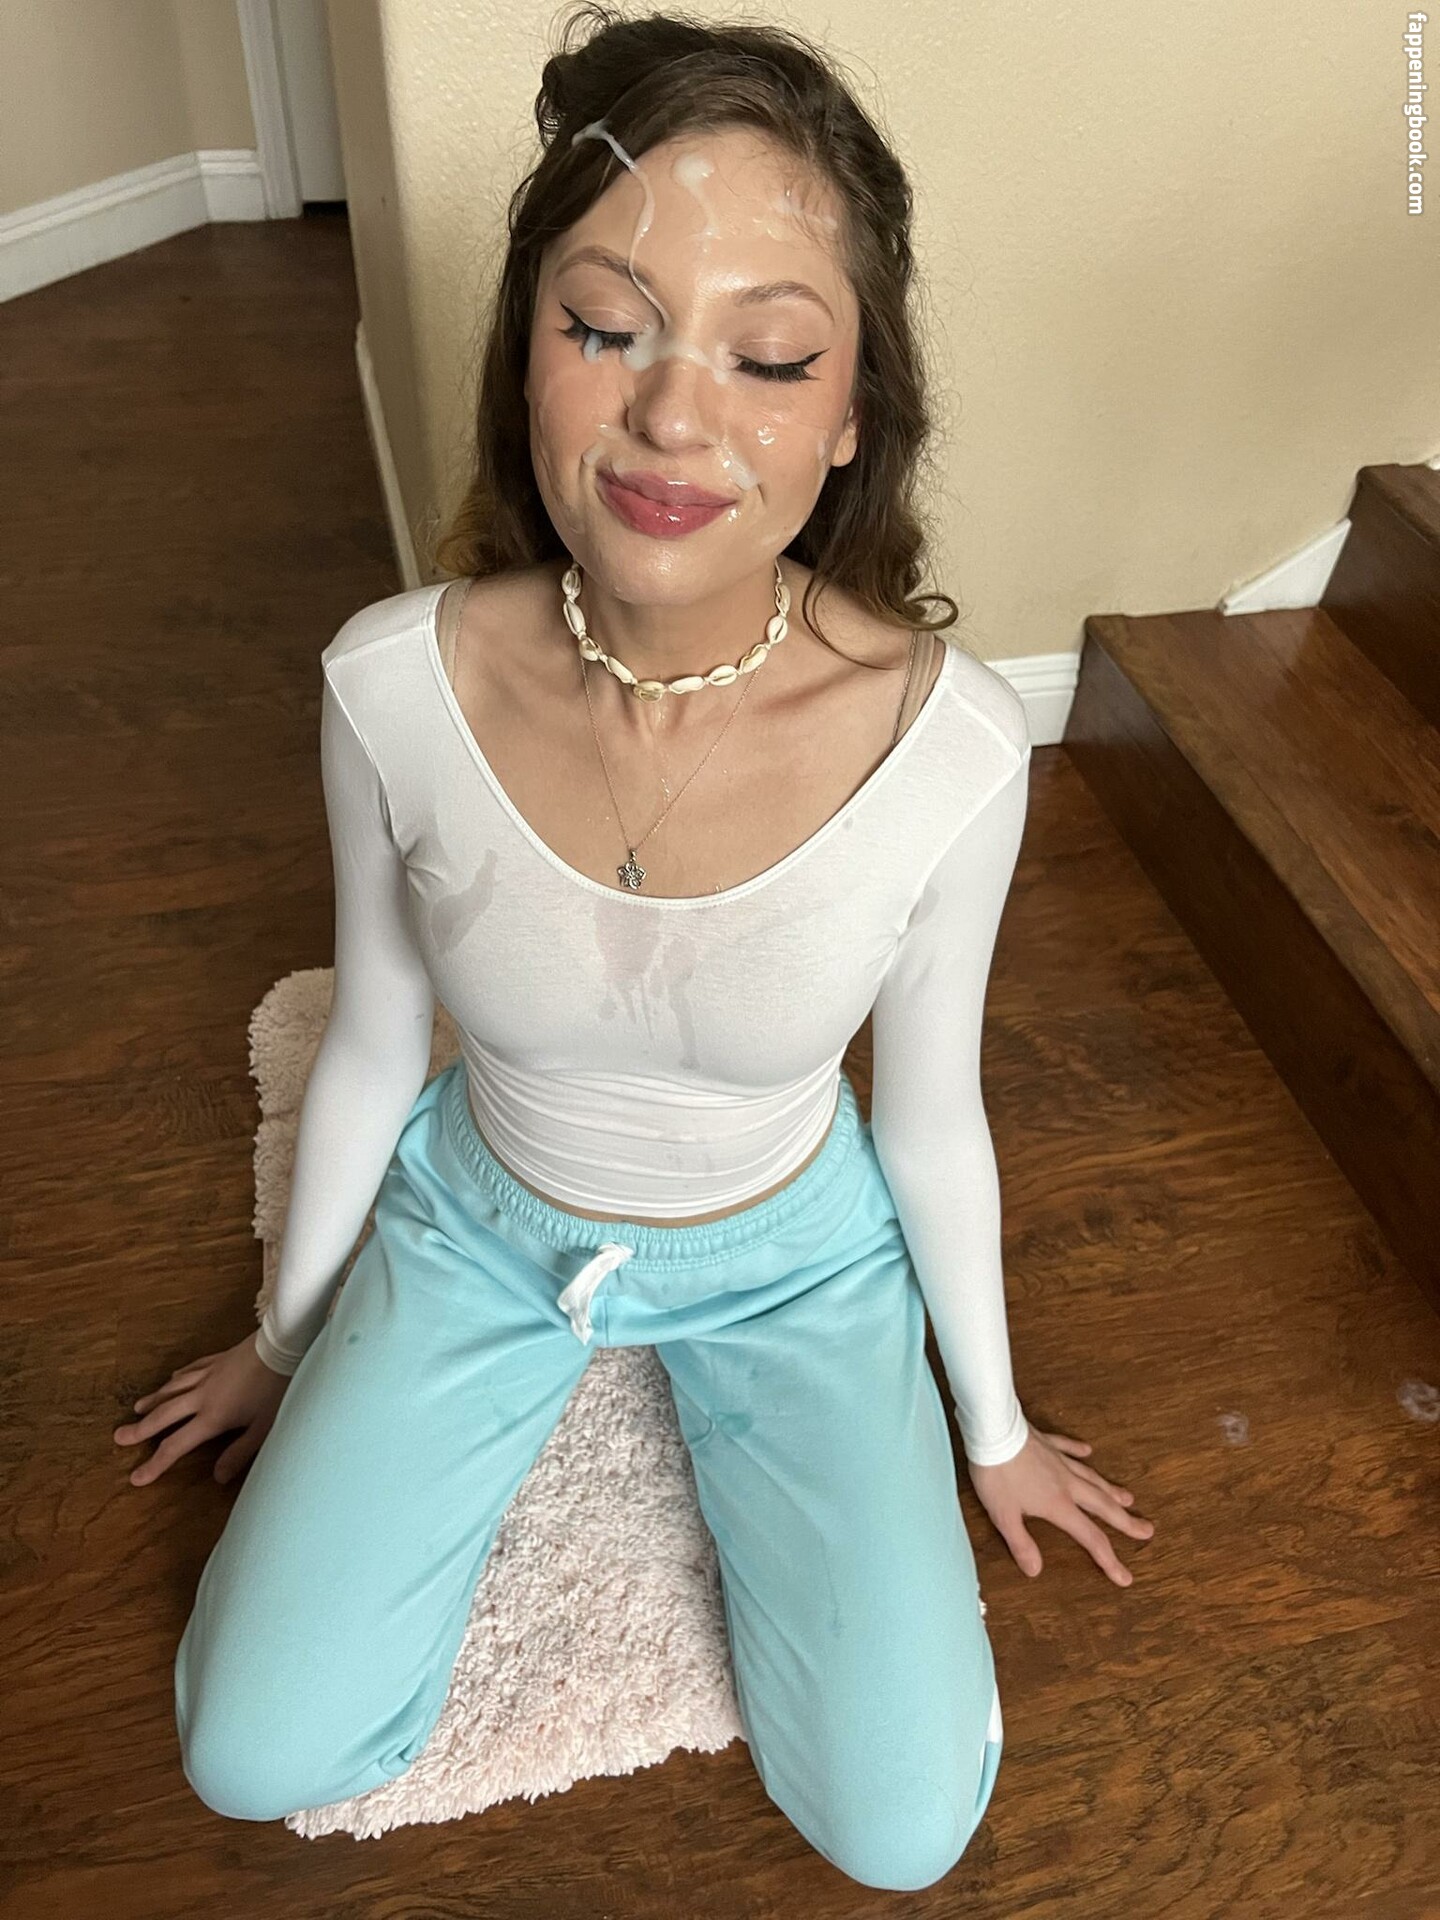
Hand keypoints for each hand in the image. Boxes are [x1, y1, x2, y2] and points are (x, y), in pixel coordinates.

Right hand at [114, 1332, 292, 1487]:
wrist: (282, 1349)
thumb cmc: (277, 1390)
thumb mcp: (263, 1428)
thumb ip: (239, 1453)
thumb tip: (218, 1478)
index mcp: (212, 1417)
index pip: (176, 1445)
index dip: (155, 1464)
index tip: (136, 1477)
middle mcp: (202, 1396)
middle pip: (164, 1415)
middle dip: (140, 1429)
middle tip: (118, 1437)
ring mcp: (207, 1375)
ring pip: (172, 1389)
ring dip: (153, 1400)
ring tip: (136, 1409)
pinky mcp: (216, 1359)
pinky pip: (189, 1370)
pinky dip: (175, 1378)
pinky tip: (171, 1379)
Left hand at [968, 1423, 1154, 1587]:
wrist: (992, 1431)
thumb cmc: (996, 1474)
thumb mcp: (1003, 1516)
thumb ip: (1021, 1544)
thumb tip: (1035, 1571)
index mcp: (1058, 1504)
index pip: (1091, 1537)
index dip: (1109, 1560)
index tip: (1126, 1577)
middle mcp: (1066, 1483)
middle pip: (1103, 1506)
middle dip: (1126, 1521)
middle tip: (1147, 1530)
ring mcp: (1059, 1460)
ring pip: (1092, 1477)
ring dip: (1111, 1490)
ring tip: (1129, 1498)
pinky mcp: (1047, 1441)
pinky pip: (1068, 1447)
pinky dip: (1079, 1450)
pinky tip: (1088, 1450)